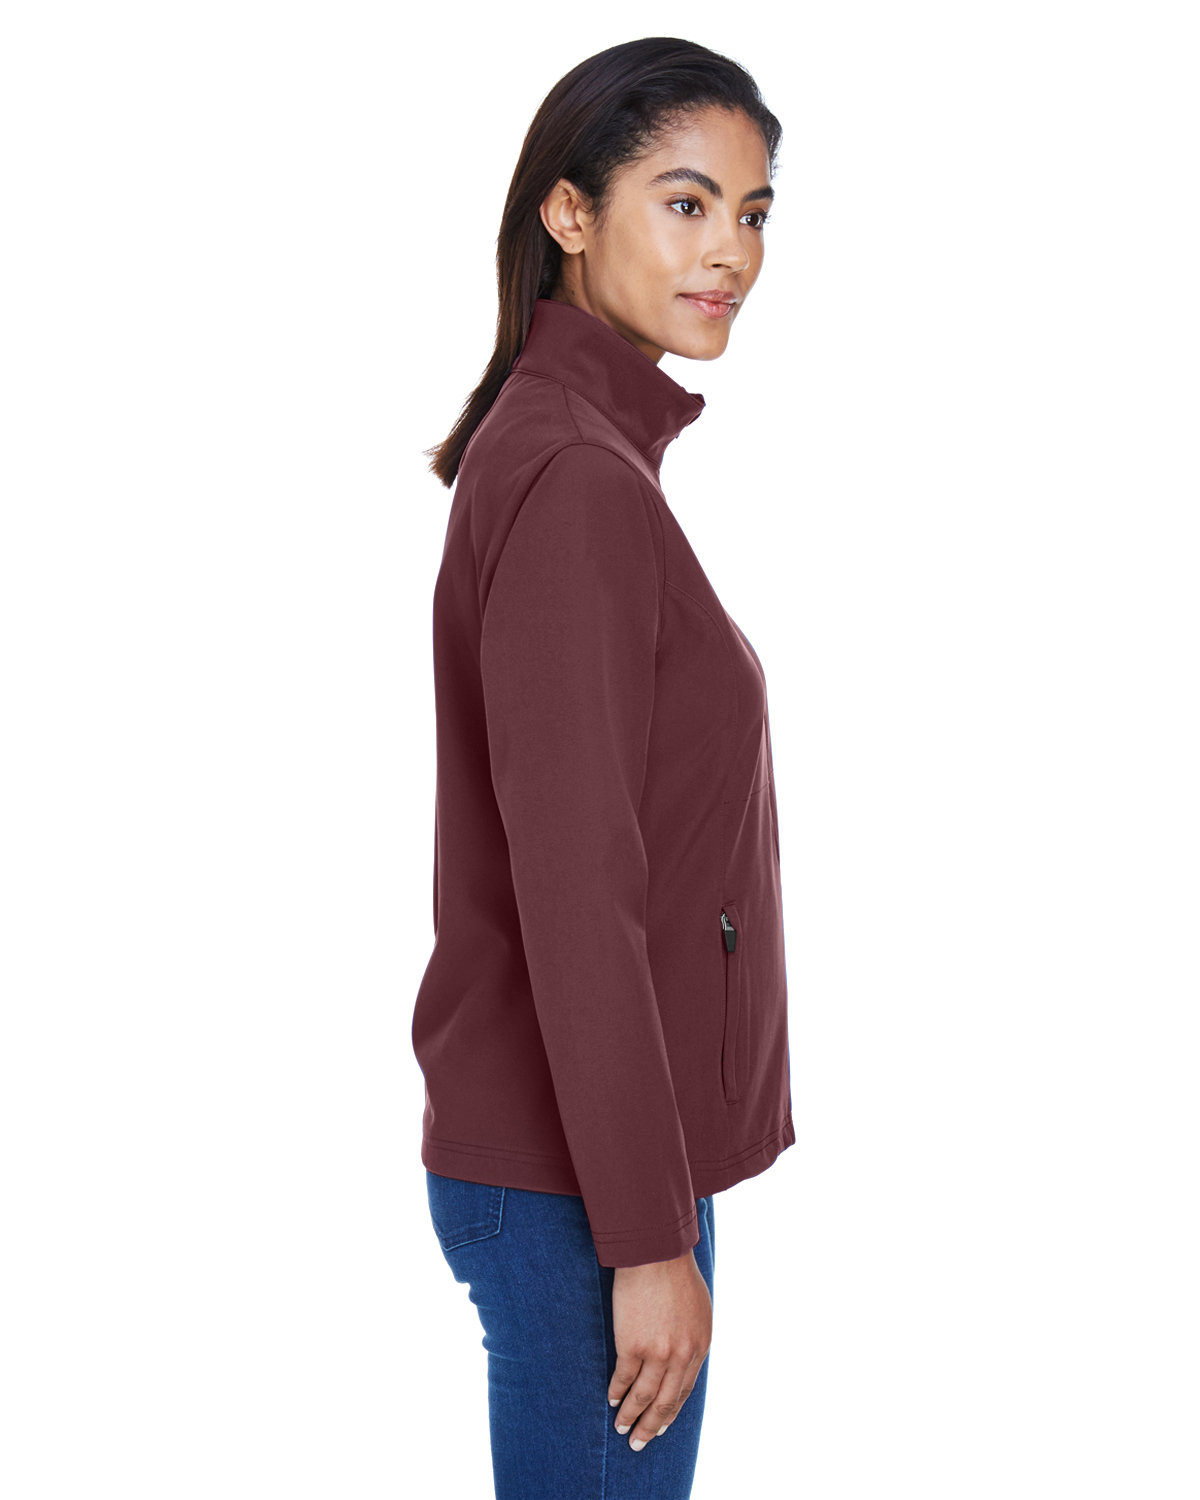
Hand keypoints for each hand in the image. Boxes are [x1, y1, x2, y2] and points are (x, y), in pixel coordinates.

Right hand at [607, 1247, 711, 1449]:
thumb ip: (692, 1336)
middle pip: (666, 1402)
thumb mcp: (698, 1309)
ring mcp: (657, 1353)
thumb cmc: (676, 1274)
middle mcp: (682, 1356)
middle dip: (651, 1425)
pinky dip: (617, 1392)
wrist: (656, 1254)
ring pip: (644, 1397)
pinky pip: (623, 1378)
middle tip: (639, 1442)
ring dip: (632, 1416)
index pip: (684, 1389)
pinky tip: (612, 1400)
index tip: (660, 1425)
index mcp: (700, 1346)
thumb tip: (683, 1357)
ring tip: (622, 1429)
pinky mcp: (633, 1346)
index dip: (670, 1411)